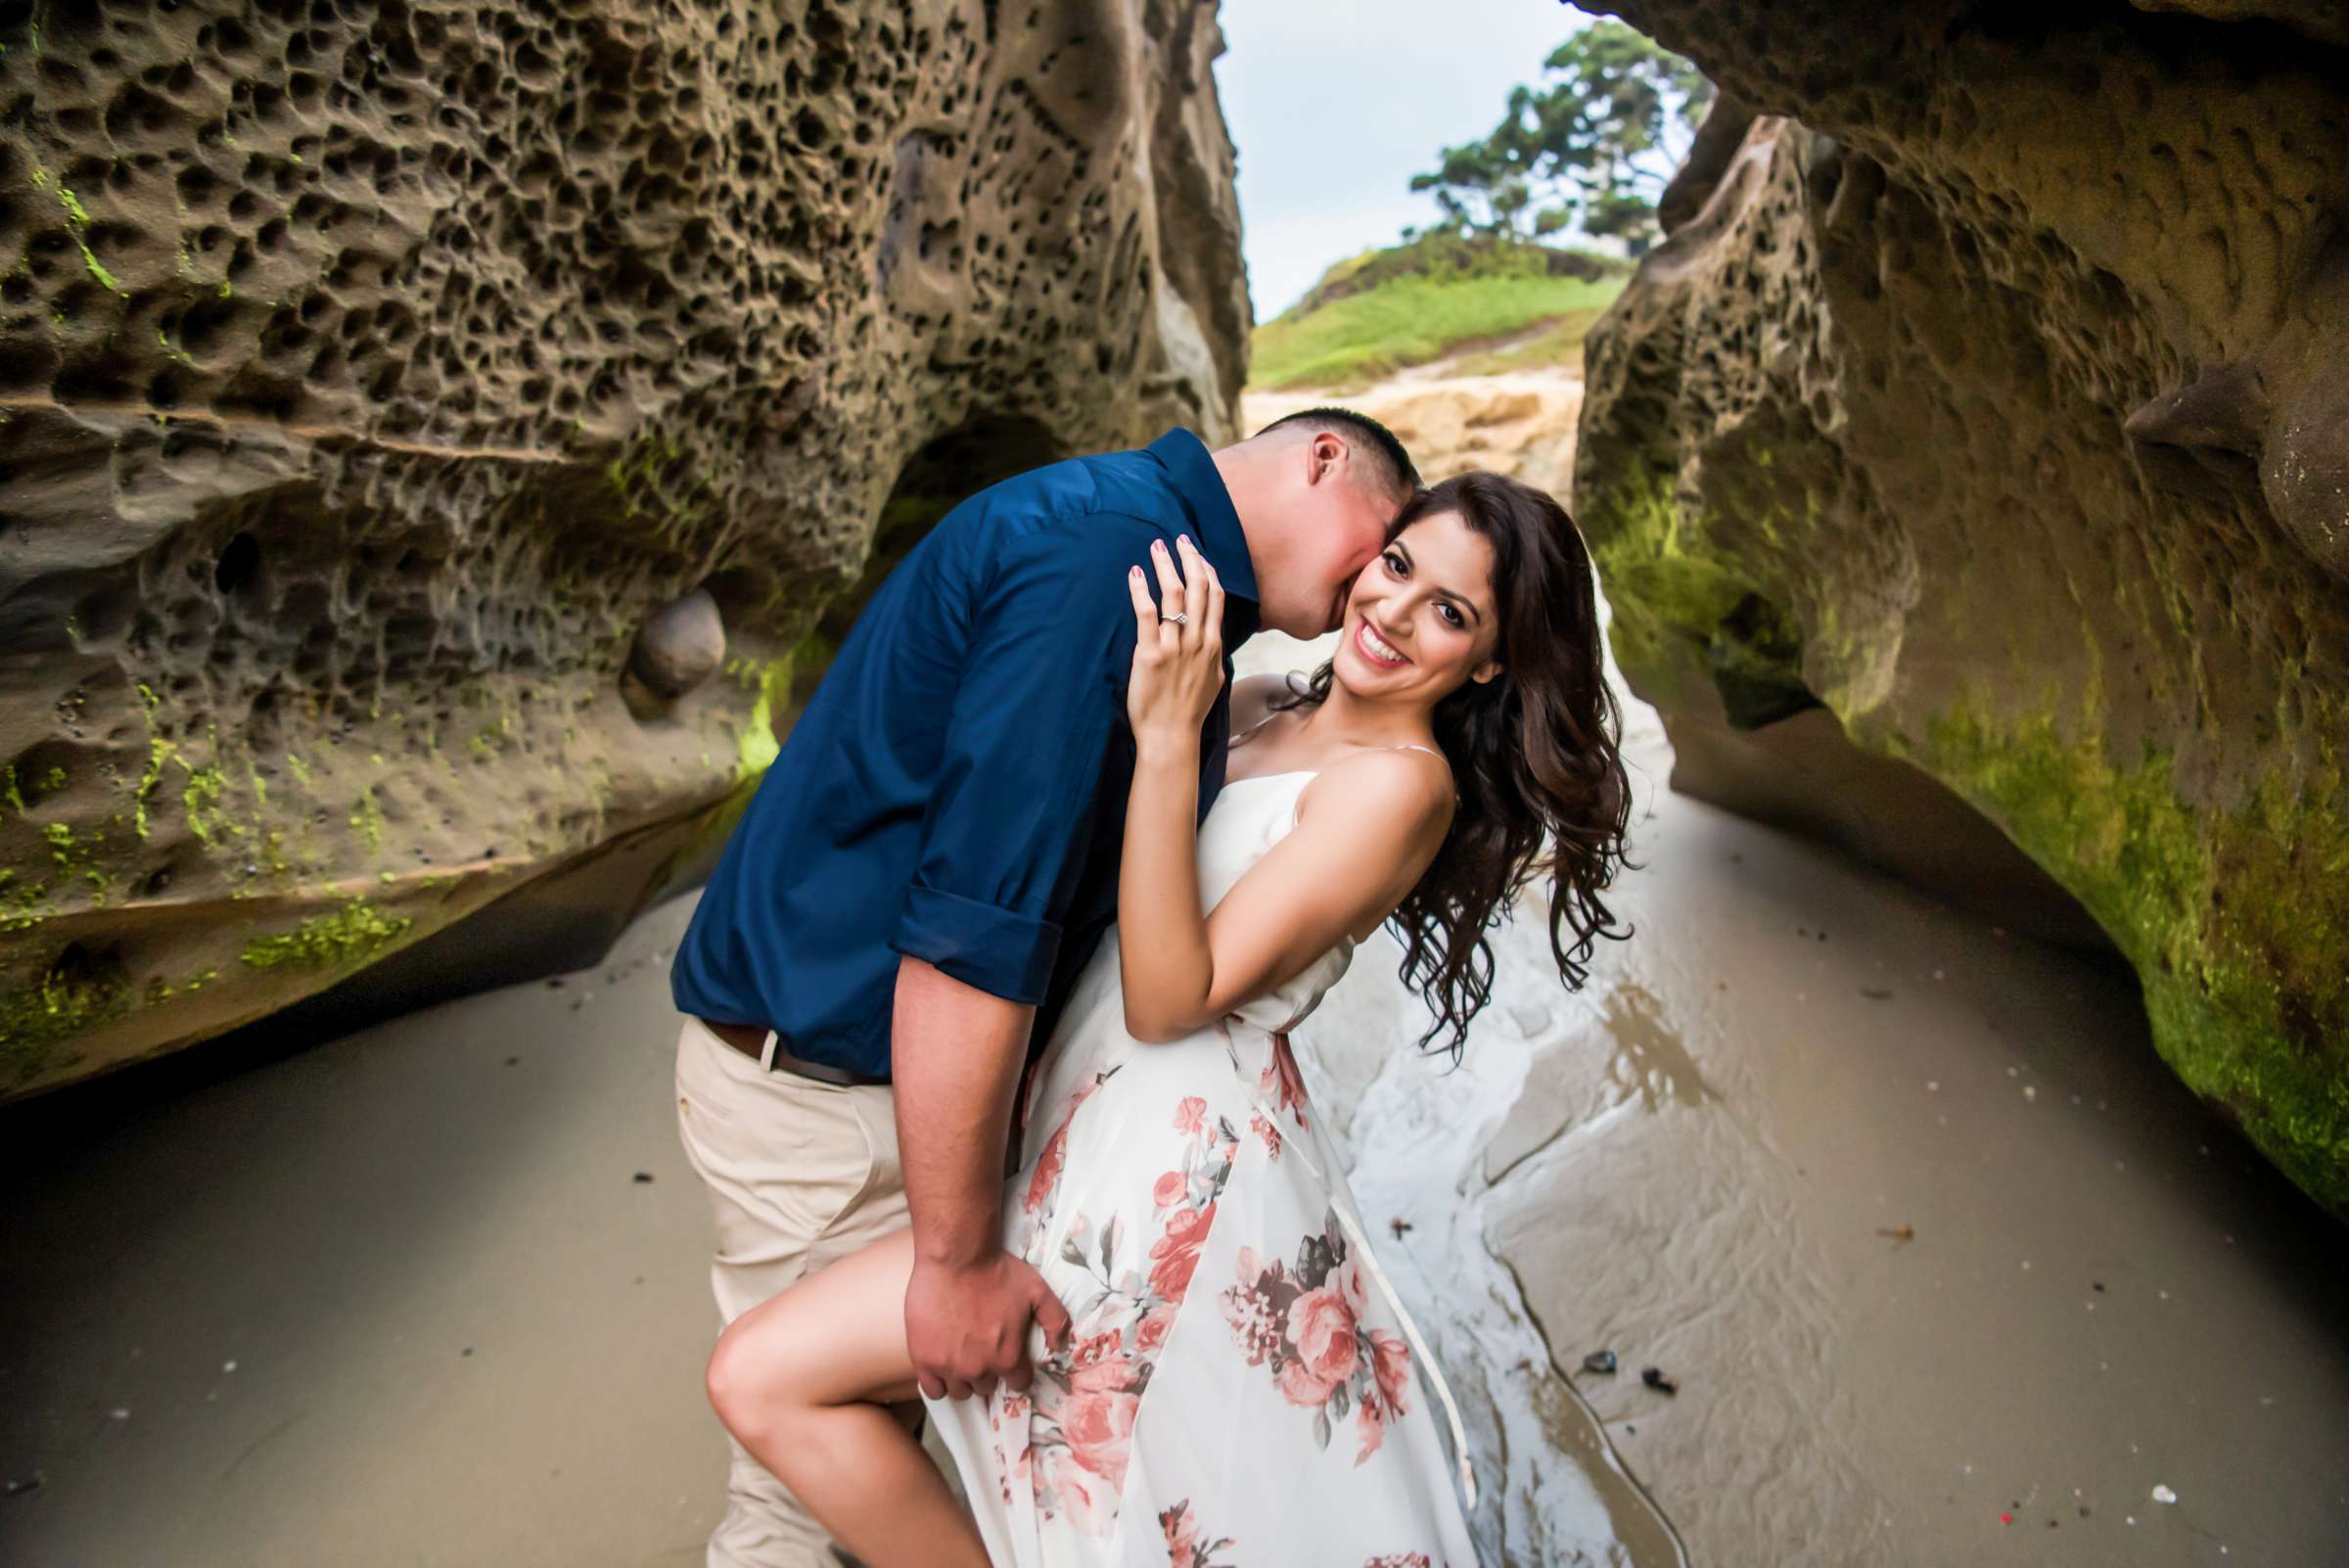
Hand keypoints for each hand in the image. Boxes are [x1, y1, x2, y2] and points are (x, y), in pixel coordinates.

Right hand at [904, 1251, 1072, 1400]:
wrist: (955, 1257)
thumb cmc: (996, 1271)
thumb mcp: (1037, 1291)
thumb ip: (1056, 1321)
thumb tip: (1060, 1346)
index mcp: (1008, 1356)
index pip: (1018, 1384)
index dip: (1015, 1371)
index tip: (1007, 1358)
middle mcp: (979, 1368)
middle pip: (986, 1387)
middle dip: (987, 1371)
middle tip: (981, 1348)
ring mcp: (949, 1366)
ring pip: (960, 1390)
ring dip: (963, 1377)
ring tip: (960, 1355)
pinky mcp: (923, 1359)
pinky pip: (933, 1389)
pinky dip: (938, 1381)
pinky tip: (941, 1364)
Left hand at [1125, 534, 1225, 749]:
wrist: (1171, 736)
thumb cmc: (1189, 711)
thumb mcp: (1213, 679)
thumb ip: (1213, 654)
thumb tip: (1213, 638)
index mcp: (1213, 645)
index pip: (1215, 596)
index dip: (1207, 569)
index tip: (1197, 552)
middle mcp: (1197, 641)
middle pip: (1198, 587)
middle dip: (1189, 558)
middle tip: (1178, 538)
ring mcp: (1175, 647)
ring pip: (1174, 595)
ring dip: (1165, 566)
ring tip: (1155, 547)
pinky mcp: (1150, 654)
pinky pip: (1146, 614)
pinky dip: (1140, 590)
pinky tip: (1134, 573)